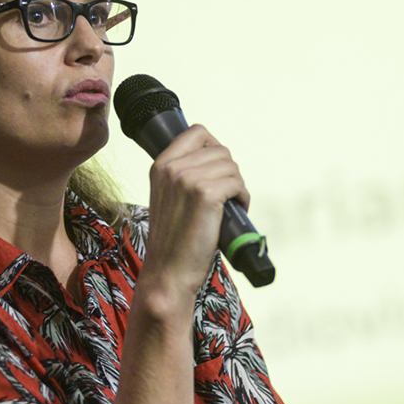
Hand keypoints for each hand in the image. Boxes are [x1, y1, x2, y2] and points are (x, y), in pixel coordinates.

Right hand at [141, 124, 248, 299]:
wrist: (168, 272)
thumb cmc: (173, 240)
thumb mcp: (168, 197)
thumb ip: (182, 176)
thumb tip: (214, 162)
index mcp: (161, 165)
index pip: (197, 132)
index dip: (214, 148)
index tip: (217, 170)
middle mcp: (172, 167)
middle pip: (220, 150)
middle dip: (229, 172)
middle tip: (226, 195)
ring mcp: (188, 179)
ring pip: (232, 166)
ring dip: (237, 185)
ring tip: (229, 205)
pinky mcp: (206, 194)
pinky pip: (237, 184)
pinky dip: (242, 197)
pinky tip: (235, 210)